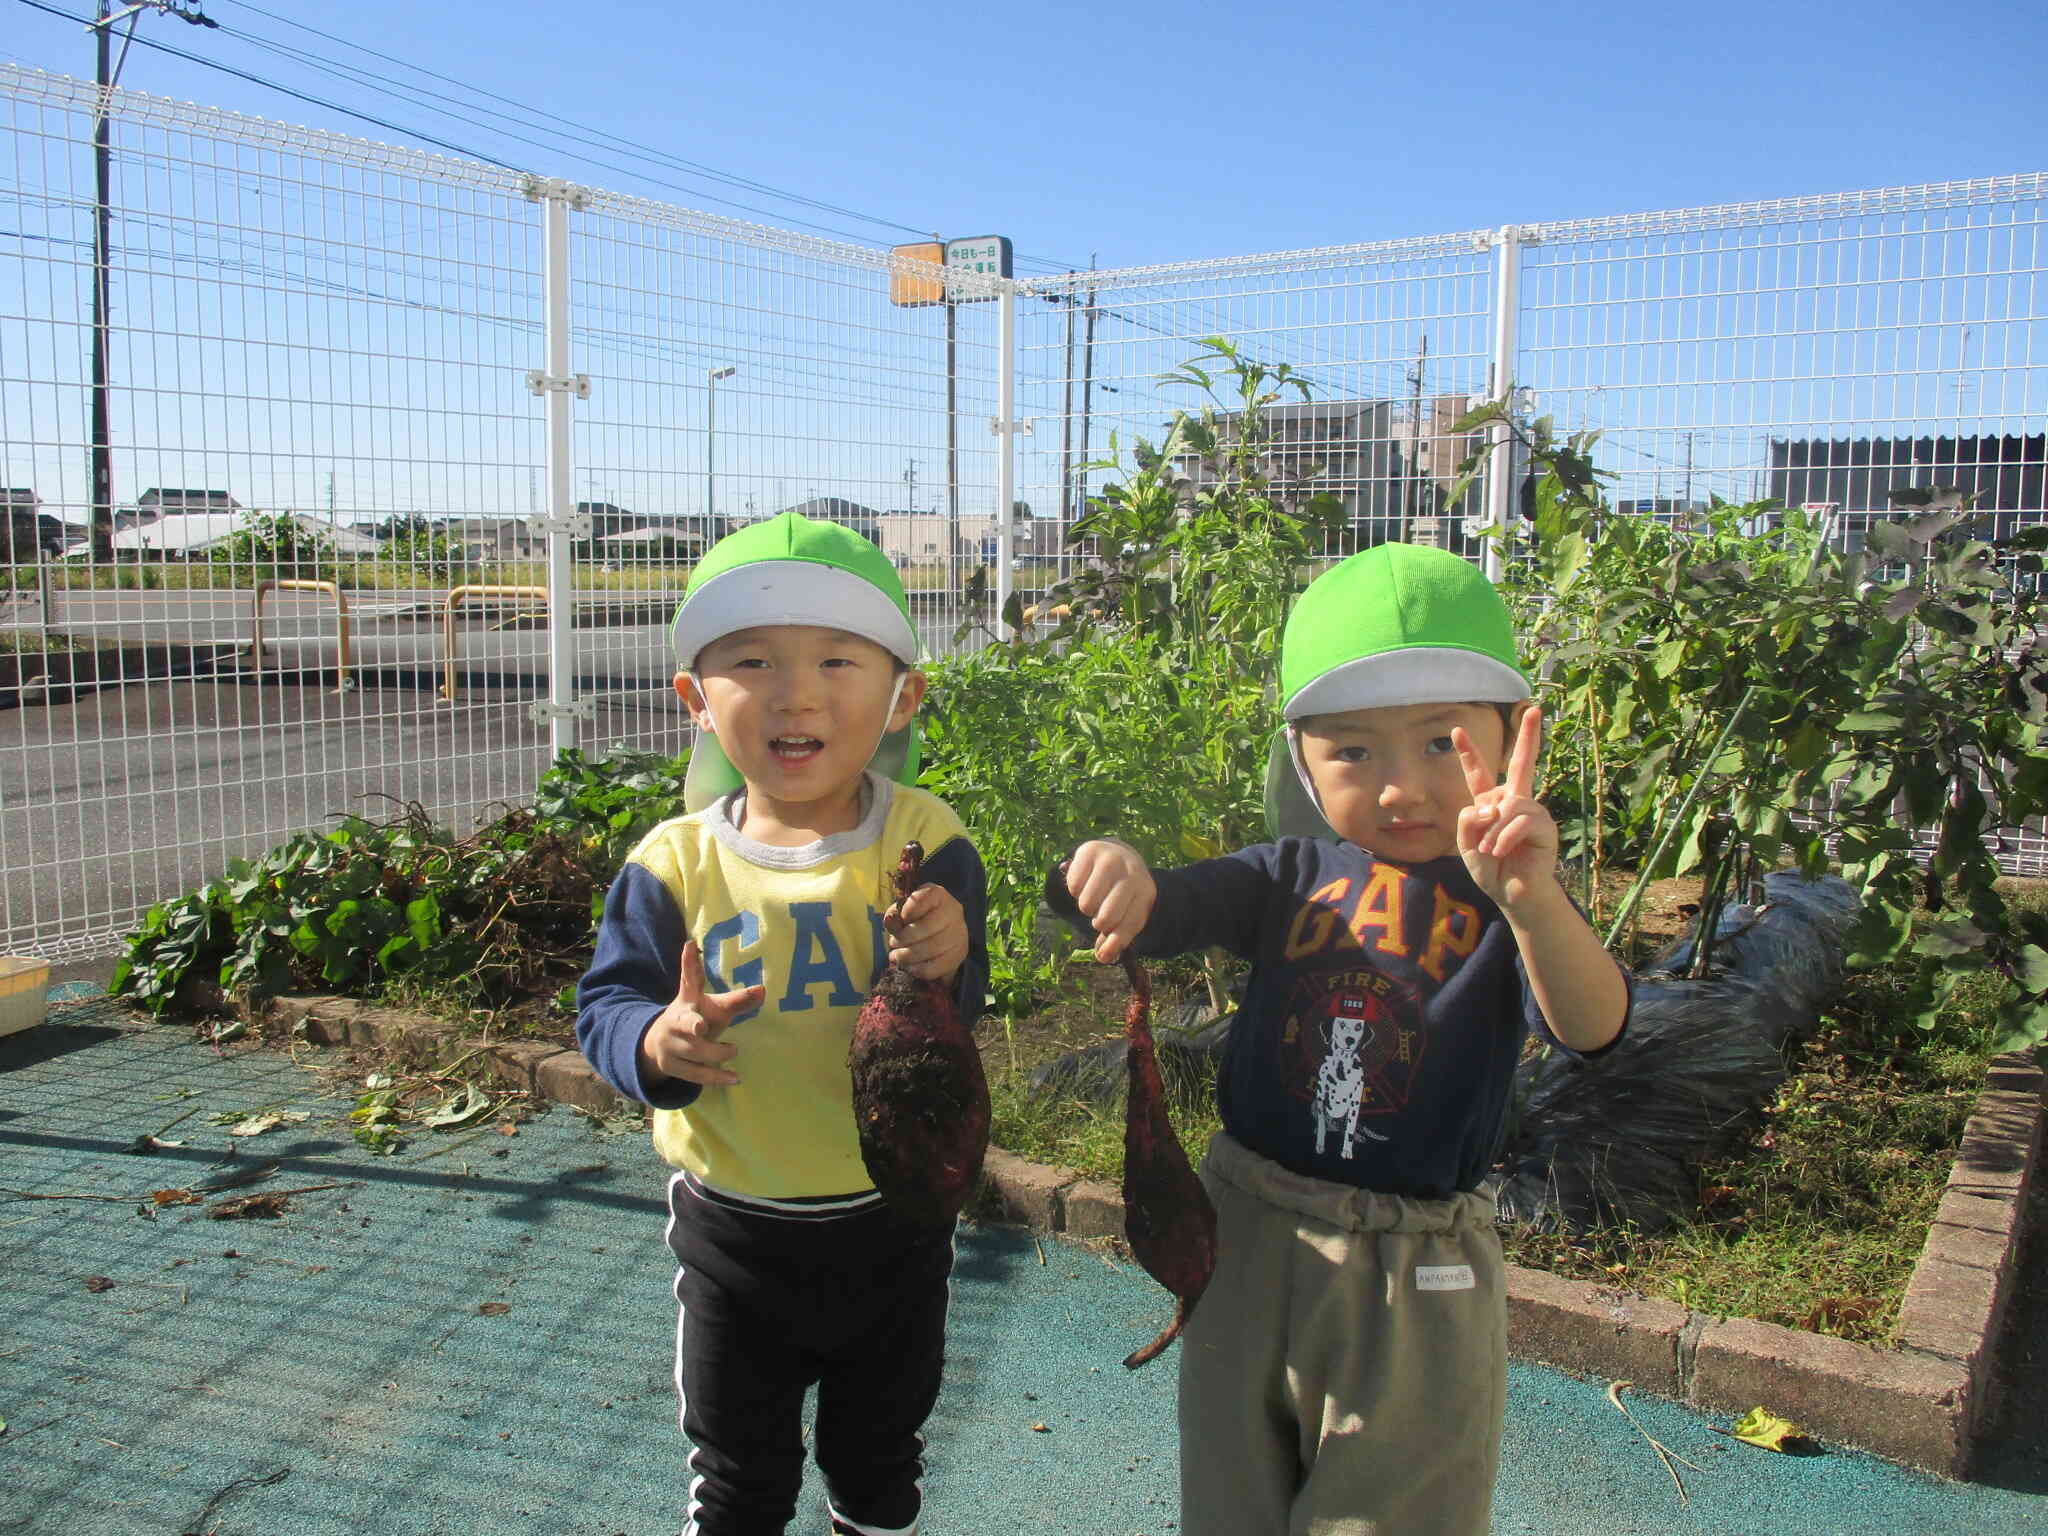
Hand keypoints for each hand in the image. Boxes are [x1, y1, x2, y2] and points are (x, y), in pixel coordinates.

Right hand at [636, 939, 763, 1089]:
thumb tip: (764, 990)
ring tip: (733, 1051)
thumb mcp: (713, 1008)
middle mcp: (675, 1022)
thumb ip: (737, 1001)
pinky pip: (696, 1075)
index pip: (688, 980)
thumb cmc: (694, 1020)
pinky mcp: (672, 1067)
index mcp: (686, 1001)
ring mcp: (671, 1046)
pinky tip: (734, 1079)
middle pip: (686, 1023)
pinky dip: (716, 1077)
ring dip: (716, 1054)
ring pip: (695, 1052)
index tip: (691, 945)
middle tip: (701, 1027)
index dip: (689, 964)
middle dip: (692, 1025)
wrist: (657, 1044)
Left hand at [886, 882, 968, 982]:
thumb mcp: (906, 909)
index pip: (923, 899)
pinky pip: (939, 965)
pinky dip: (920, 969)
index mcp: (938, 895)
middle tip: (893, 944)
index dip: (907, 911)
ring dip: (909, 955)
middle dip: (904, 938)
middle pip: (927, 927)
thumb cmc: (919, 918)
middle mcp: (953, 911)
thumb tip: (890, 921)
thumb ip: (896, 914)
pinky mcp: (960, 953)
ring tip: (897, 956)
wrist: (943, 929)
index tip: (900, 919)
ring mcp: (960, 933)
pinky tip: (910, 967)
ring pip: (932, 948)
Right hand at [1064, 839, 1154, 963]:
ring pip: (1086, 904)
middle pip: (1105, 918)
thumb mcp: (1127, 914)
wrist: (1119, 854)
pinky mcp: (1089, 851)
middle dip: (1099, 922)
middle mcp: (1131, 873)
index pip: (1129, 925)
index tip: (1103, 954)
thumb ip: (1116, 938)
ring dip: (1086, 906)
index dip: (1115, 943)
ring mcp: (1110, 860)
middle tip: (1101, 913)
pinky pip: (1073, 886)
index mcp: (1145, 892)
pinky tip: (1086, 882)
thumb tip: (1102, 957)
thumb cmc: (1123, 893)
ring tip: (1095, 896)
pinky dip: (1075, 890)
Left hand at [1454, 705, 1558, 910]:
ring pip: (1508, 804)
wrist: (1512, 894)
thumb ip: (1468, 819)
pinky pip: (1519, 820)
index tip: (1456, 730)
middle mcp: (1514, 802)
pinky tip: (1500, 851)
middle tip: (1536, 709)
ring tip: (1490, 850)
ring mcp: (1532, 812)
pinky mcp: (1544, 826)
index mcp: (1491, 803)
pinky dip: (1504, 837)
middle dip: (1530, 736)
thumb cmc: (1491, 869)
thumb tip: (1489, 806)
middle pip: (1522, 763)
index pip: (1478, 773)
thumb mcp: (1466, 843)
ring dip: (1493, 830)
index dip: (1468, 752)